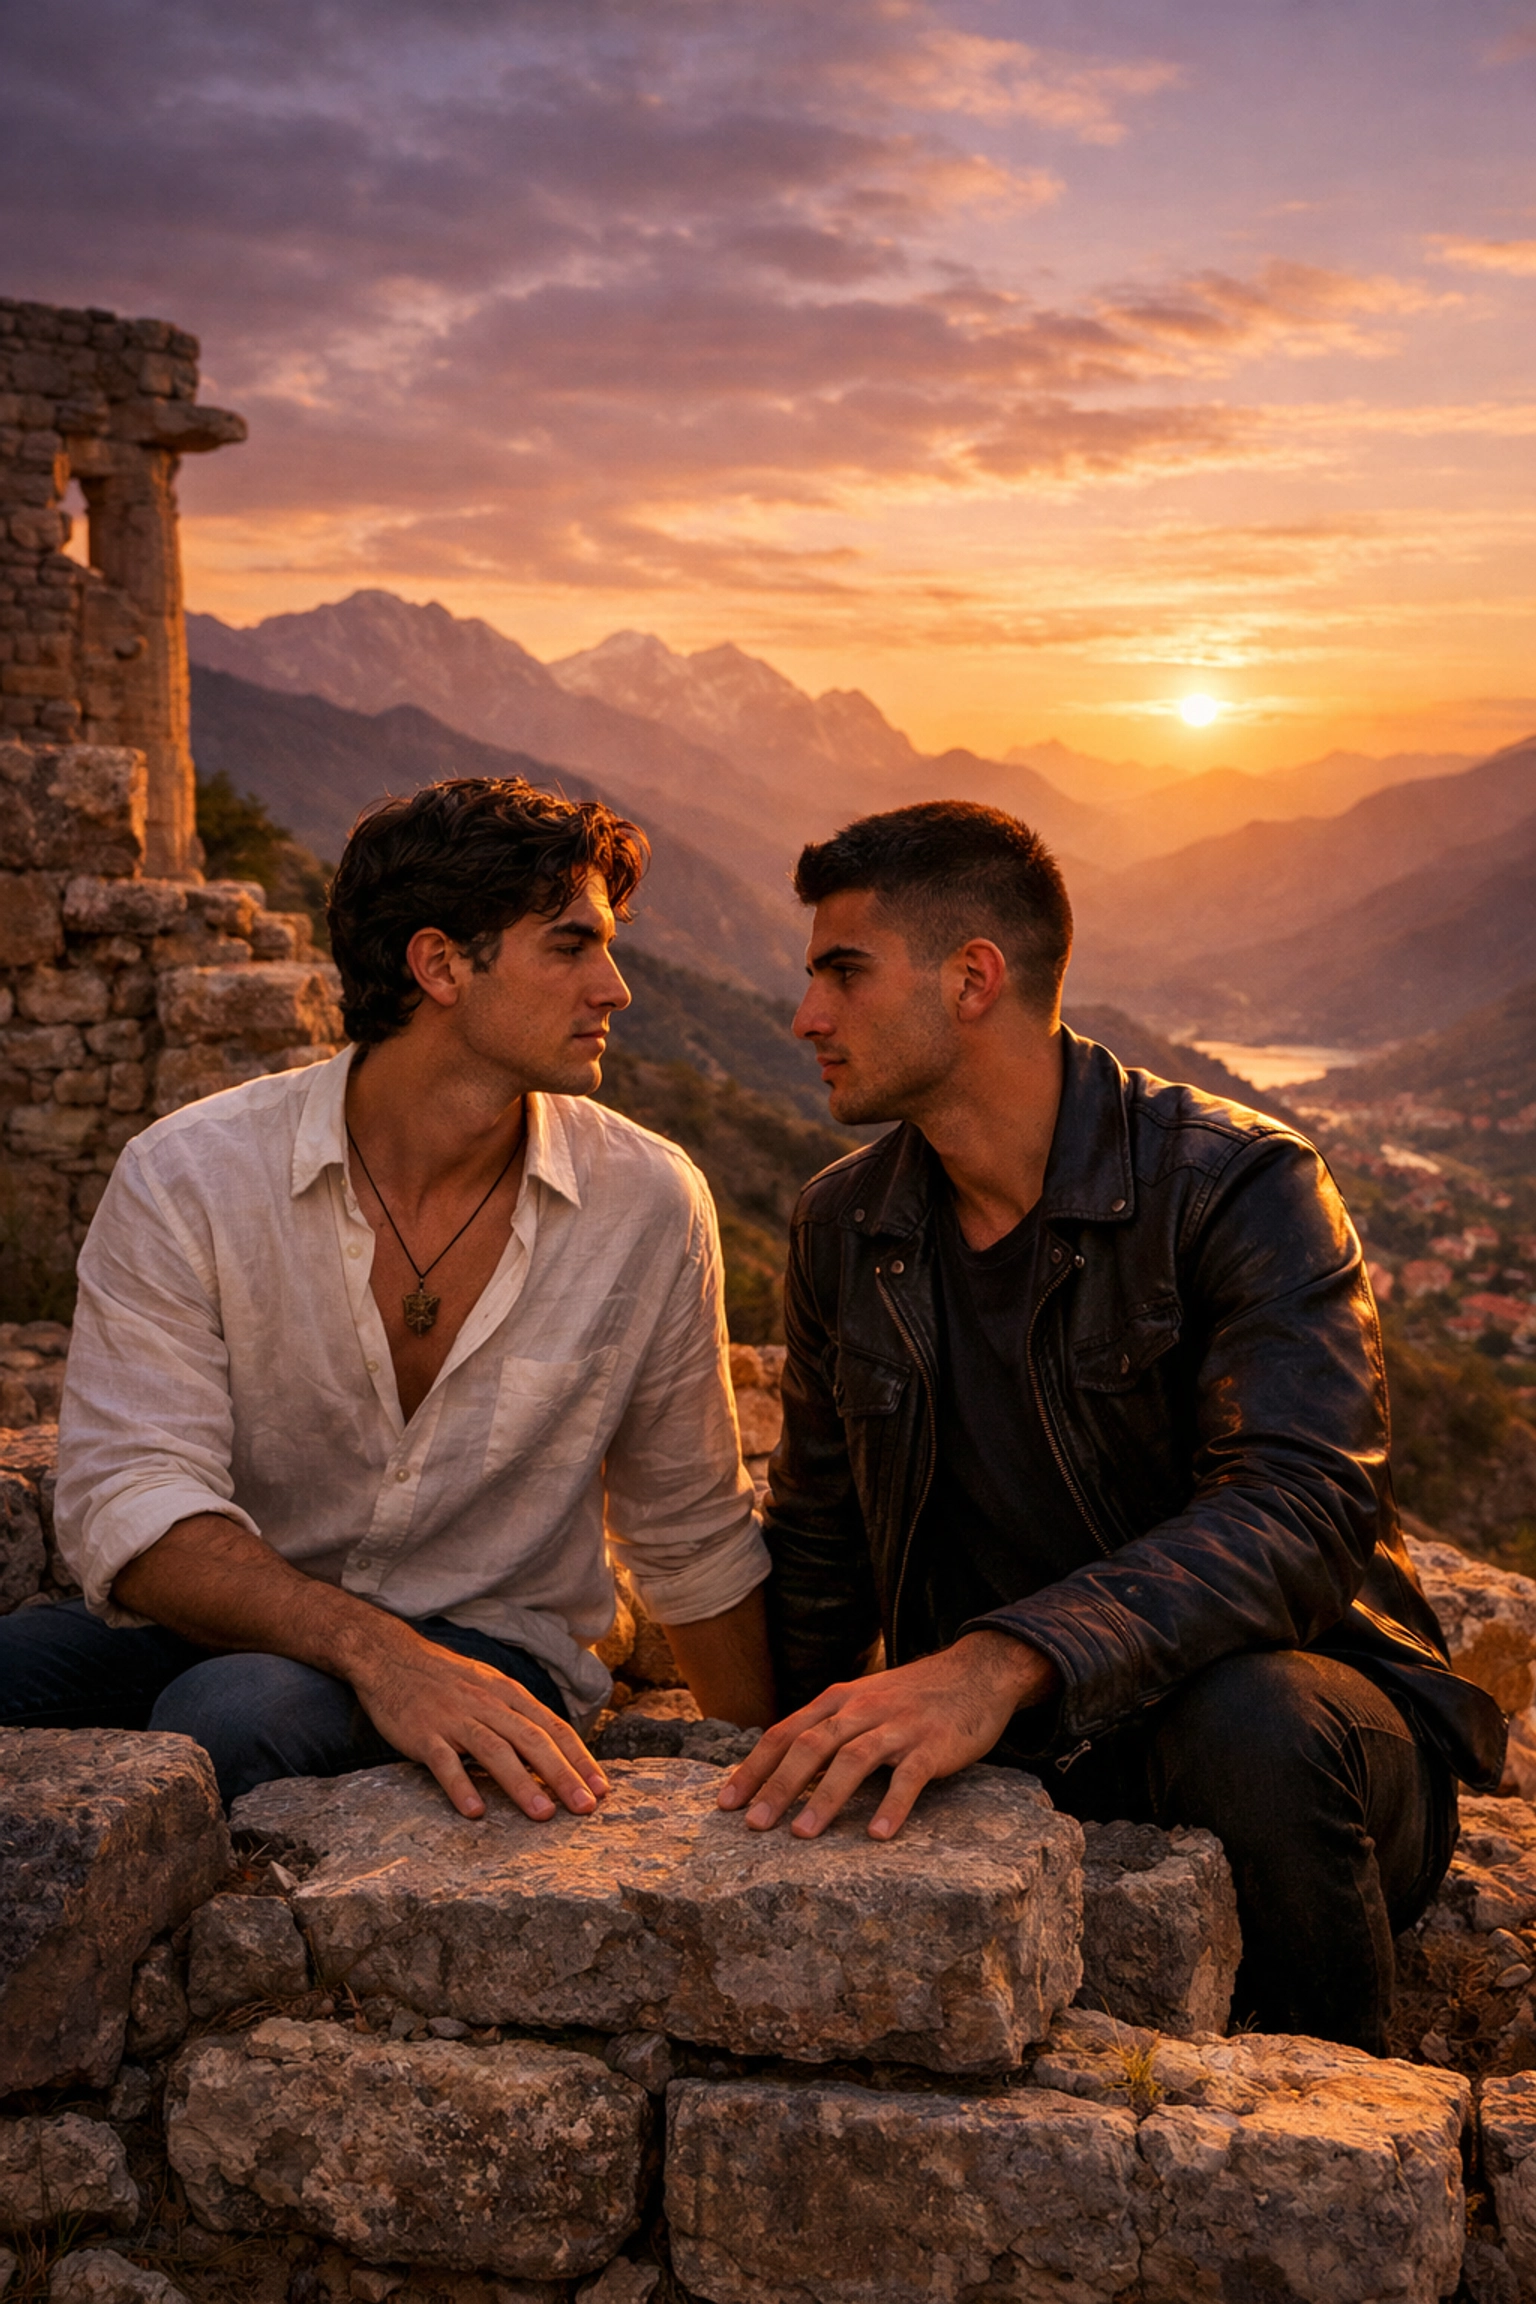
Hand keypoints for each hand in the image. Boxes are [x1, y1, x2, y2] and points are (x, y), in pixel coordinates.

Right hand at [345, 1622, 610, 1823]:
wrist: (391, 1657)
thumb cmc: (447, 1680)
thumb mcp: (490, 1687)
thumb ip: (519, 1717)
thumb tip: (554, 1752)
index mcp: (508, 1694)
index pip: (553, 1728)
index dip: (580, 1758)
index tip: (601, 1789)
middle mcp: (487, 1705)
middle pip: (532, 1741)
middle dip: (563, 1775)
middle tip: (586, 1807)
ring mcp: (455, 1719)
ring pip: (495, 1751)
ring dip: (522, 1783)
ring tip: (543, 1814)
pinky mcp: (423, 1734)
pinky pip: (444, 1762)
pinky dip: (460, 1786)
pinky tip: (475, 1811)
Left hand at [717, 1631, 1058, 1840]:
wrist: (975, 1673)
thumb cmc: (911, 1697)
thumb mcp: (861, 1701)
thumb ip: (826, 1728)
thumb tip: (780, 1772)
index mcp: (838, 1701)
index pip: (784, 1733)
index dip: (753, 1768)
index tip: (725, 1804)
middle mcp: (862, 1710)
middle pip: (810, 1746)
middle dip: (778, 1786)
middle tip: (753, 1826)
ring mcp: (898, 1726)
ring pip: (853, 1760)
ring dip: (825, 1798)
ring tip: (803, 1834)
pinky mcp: (933, 1745)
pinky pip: (909, 1777)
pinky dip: (892, 1805)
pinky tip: (878, 1834)